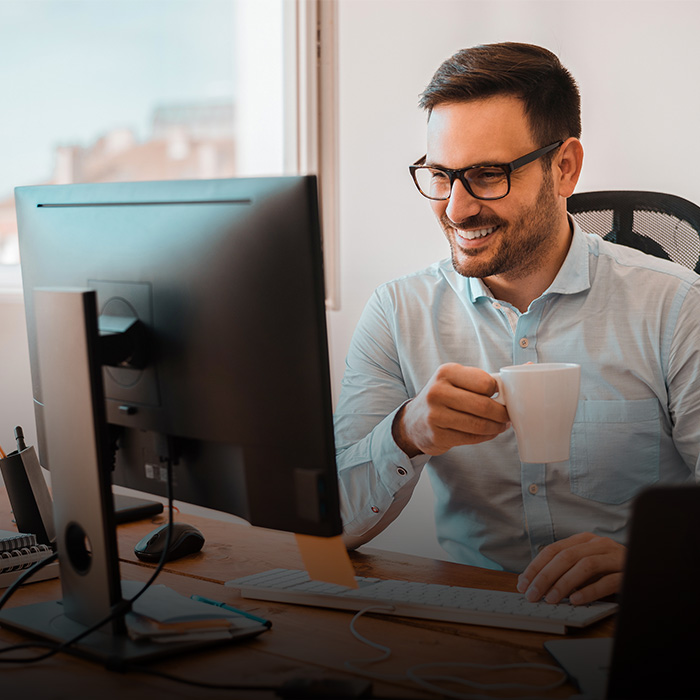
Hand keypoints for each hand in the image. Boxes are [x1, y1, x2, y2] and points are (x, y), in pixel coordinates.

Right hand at [392, 363, 509, 457]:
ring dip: (496, 428)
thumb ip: (485, 377)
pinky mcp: (437, 435)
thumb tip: (529, 366)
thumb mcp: (457, 379)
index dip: (497, 392)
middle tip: (507, 417)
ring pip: (479, 425)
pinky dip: (485, 437)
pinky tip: (487, 433)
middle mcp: (437, 391)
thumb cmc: (444, 397)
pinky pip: (471, 438)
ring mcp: (435, 415)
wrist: (413, 421)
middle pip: (484, 406)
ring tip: (500, 426)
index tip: (500, 396)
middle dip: (502, 414)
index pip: (485, 382)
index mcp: (446, 372)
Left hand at [517, 533, 625, 604]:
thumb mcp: (587, 566)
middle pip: (566, 557)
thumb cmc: (612, 571)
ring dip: (564, 583)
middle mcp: (599, 544)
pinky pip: (607, 581)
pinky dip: (589, 590)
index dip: (536, 566)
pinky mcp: (628, 572)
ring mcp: (615, 556)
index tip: (523, 583)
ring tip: (551, 599)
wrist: (649, 568)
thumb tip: (536, 584)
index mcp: (585, 540)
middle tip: (532, 595)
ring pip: (585, 566)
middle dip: (545, 576)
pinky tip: (576, 600)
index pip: (553, 549)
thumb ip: (566, 570)